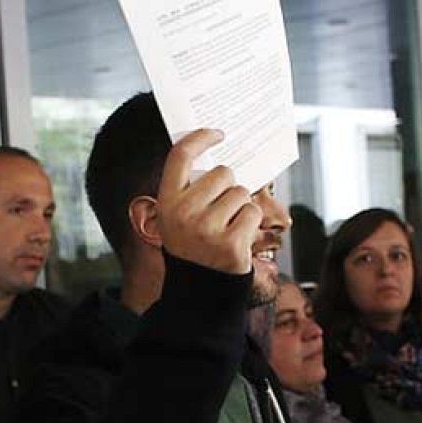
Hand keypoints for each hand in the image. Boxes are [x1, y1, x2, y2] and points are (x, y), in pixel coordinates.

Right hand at [155, 129, 259, 274]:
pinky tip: (237, 237)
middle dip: (228, 186)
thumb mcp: (178, 216)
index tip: (217, 134)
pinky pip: (253, 213)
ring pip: (241, 193)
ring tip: (227, 226)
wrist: (198, 288)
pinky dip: (250, 222)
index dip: (200, 138)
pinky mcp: (231, 244)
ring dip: (240, 206)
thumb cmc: (193, 243)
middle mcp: (184, 213)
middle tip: (220, 208)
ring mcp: (208, 230)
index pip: (181, 156)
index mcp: (167, 201)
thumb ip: (190, 188)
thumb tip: (218, 153)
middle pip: (223, 173)